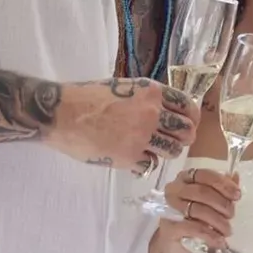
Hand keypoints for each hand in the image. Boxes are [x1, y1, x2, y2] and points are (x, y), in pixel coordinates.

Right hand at [50, 77, 198, 170]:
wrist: (62, 113)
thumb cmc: (87, 97)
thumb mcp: (124, 87)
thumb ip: (146, 99)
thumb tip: (164, 112)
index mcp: (151, 92)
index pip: (187, 106)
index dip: (190, 118)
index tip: (188, 124)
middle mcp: (152, 113)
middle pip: (186, 131)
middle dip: (183, 138)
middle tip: (174, 141)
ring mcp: (142, 137)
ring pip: (172, 151)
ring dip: (166, 152)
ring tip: (154, 150)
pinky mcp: (129, 157)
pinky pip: (150, 165)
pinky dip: (145, 164)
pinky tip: (134, 159)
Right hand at [150, 167, 240, 252]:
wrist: (173, 244)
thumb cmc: (192, 219)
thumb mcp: (209, 202)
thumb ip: (221, 189)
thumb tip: (235, 176)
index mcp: (185, 178)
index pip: (205, 175)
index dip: (223, 184)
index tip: (237, 196)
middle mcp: (174, 189)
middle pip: (202, 192)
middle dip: (222, 204)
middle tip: (231, 215)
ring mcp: (170, 208)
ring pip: (198, 210)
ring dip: (218, 221)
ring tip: (227, 230)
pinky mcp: (170, 227)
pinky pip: (194, 228)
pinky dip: (210, 235)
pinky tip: (219, 241)